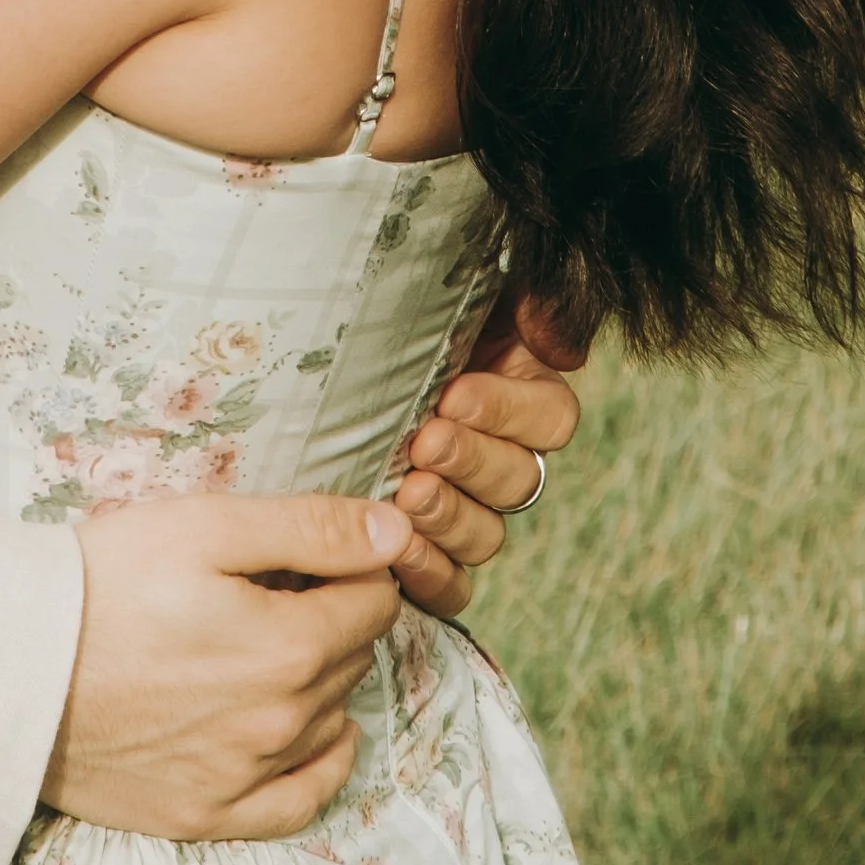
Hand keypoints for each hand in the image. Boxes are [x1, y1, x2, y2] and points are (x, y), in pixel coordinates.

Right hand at [41, 492, 406, 839]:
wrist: (7, 666)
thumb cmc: (100, 582)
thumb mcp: (205, 525)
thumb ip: (310, 528)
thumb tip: (397, 537)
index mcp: (290, 646)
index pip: (374, 601)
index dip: (350, 568)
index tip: (307, 556)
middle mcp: (282, 723)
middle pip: (351, 658)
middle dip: (329, 618)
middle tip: (271, 592)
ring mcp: (245, 777)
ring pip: (329, 720)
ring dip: (318, 681)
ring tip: (262, 647)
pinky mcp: (205, 814)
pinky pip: (300, 801)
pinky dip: (320, 765)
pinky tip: (314, 734)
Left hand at [388, 291, 586, 617]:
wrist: (305, 344)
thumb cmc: (379, 305)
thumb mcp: (453, 281)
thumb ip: (525, 300)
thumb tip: (558, 348)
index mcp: (516, 391)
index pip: (550, 419)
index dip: (509, 414)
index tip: (454, 396)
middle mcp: (495, 453)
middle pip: (518, 479)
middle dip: (472, 461)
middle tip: (425, 443)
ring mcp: (459, 507)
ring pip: (485, 534)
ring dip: (449, 515)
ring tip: (406, 491)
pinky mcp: (418, 550)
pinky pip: (448, 583)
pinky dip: (429, 572)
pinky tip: (395, 555)